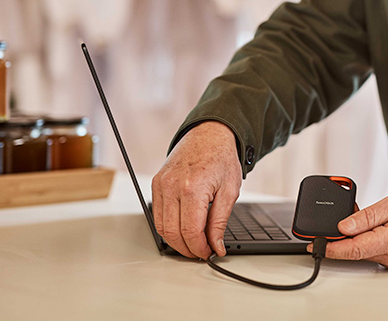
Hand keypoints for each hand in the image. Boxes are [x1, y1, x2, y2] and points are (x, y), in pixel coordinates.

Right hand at [151, 121, 241, 258]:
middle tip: (201, 252)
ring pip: (161, 227)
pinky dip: (168, 226)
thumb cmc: (222, 158)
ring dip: (175, 241)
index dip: (199, 248)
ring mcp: (161, 184)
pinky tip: (182, 229)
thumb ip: (220, 222)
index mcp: (193, 188)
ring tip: (192, 244)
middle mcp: (172, 186)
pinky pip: (157, 214)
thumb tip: (216, 246)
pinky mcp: (156, 183)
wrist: (210, 134)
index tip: (208, 253)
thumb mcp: (230, 191)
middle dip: (187, 249)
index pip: (190, 232)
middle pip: (172, 233)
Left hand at [312, 185, 387, 269]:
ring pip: (362, 251)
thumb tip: (344, 226)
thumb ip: (368, 215)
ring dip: (352, 238)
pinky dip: (362, 240)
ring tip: (355, 218)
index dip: (331, 246)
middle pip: (355, 251)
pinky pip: (371, 251)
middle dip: (339, 238)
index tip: (315, 243)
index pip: (355, 248)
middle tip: (332, 222)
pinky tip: (364, 227)